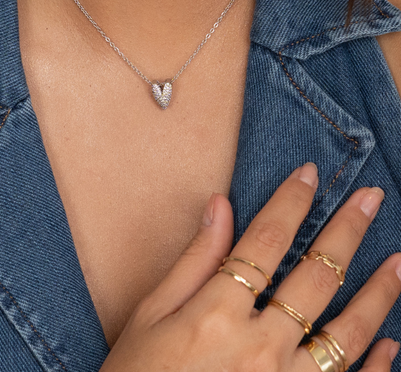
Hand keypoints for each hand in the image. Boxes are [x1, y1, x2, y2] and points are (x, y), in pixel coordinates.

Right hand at [99, 163, 400, 371]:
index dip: (290, 202)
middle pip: (315, 277)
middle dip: (346, 231)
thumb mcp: (152, 314)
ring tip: (398, 261)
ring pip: (346, 333)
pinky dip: (379, 366)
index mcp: (217, 313)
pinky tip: (393, 342)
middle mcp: (260, 346)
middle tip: (372, 199)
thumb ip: (192, 261)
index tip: (308, 175)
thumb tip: (219, 206)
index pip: (265, 241)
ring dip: (378, 293)